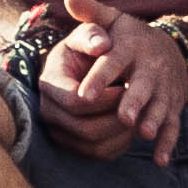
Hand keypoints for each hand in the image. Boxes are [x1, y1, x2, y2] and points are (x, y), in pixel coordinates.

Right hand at [25, 3, 142, 157]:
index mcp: (49, 82)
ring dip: (120, 133)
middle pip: (84, 128)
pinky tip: (133, 127)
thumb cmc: (90, 48)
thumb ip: (93, 33)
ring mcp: (59, 131)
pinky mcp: (74, 145)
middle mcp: (48, 111)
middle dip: (115, 118)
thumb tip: (102, 45)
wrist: (88, 67)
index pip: (74, 100)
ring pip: (93, 145)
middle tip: (137, 106)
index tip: (126, 87)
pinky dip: (121, 144)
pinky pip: (100, 154)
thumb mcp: (90, 33)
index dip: (103, 98)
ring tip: (138, 116)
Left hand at [54, 0, 187, 164]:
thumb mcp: (113, 18)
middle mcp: (150, 68)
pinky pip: (173, 125)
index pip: (113, 61)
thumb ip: (91, 12)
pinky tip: (160, 160)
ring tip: (142, 134)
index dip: (100, 77)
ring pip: (160, 106)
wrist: (174, 49)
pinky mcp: (173, 105)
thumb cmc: (130, 36)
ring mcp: (164, 89)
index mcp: (130, 48)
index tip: (85, 93)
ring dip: (153, 120)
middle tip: (122, 117)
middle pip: (141, 86)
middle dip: (133, 102)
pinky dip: (168, 142)